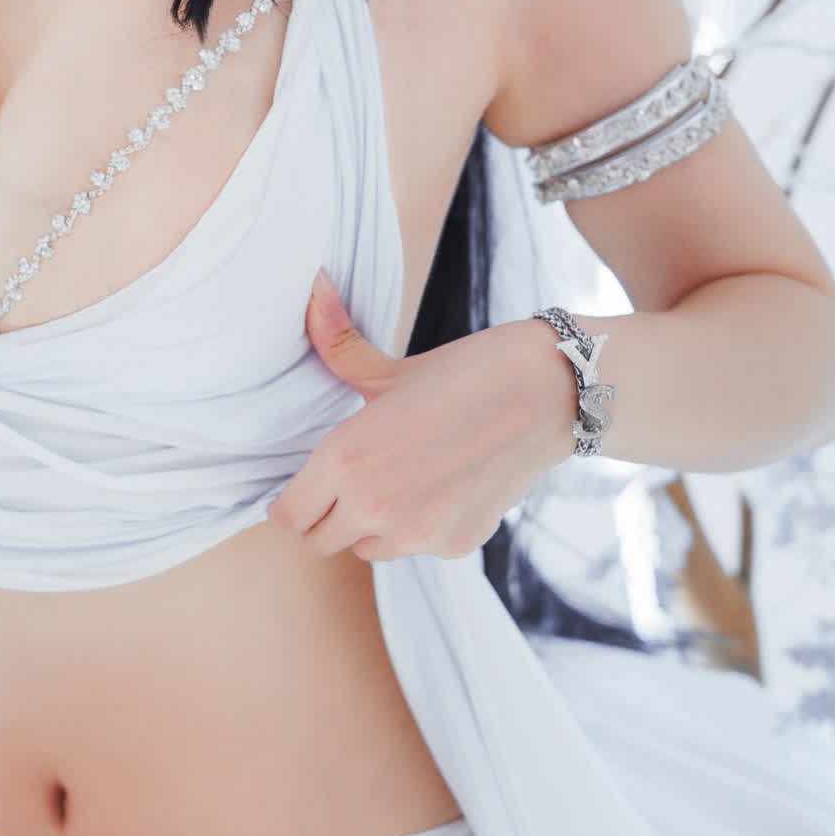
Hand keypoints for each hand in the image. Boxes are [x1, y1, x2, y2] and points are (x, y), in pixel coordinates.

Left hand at [265, 270, 571, 563]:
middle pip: (318, 542)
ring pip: (366, 548)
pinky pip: (415, 548)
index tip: (306, 485)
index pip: (286, 518)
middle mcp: (374, 506)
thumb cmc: (465, 372)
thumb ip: (338, 345)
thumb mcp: (392, 368)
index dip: (292, 502)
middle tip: (350, 481)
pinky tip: (442, 484)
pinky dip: (419, 527)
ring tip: (401, 476)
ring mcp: (417, 533)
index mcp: (345, 459)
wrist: (548, 392)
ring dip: (370, 525)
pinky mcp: (454, 545)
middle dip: (326, 516)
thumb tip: (312, 286)